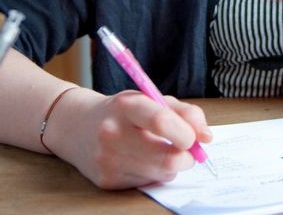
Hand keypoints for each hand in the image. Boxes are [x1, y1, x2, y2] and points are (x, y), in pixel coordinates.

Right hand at [45, 88, 212, 188]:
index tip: (194, 137)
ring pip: (161, 174)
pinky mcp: (107, 181)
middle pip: (167, 158)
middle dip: (188, 158)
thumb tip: (207, 138)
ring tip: (158, 151)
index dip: (187, 133)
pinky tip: (139, 160)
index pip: (162, 121)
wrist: (75, 126)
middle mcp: (113, 134)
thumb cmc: (123, 111)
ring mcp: (108, 160)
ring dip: (170, 166)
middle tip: (188, 150)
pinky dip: (153, 174)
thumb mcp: (151, 99)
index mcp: (126, 105)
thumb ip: (185, 113)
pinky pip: (146, 183)